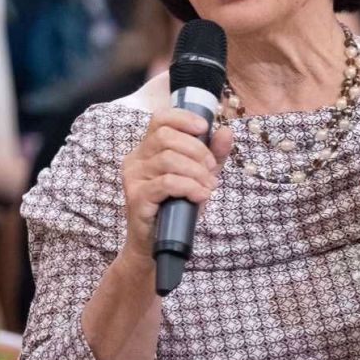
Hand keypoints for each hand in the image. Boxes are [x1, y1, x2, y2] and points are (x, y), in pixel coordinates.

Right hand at [119, 108, 232, 262]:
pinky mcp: (137, 197)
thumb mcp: (201, 175)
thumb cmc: (178, 205)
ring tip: (208, 187)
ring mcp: (133, 178)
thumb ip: (214, 153)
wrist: (159, 241)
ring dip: (197, 172)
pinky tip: (200, 196)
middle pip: (166, 137)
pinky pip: (167, 183)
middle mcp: (136, 159)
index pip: (160, 118)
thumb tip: (225, 131)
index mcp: (148, 148)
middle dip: (197, 150)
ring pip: (168, 159)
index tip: (204, 129)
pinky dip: (190, 187)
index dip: (183, 118)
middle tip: (211, 170)